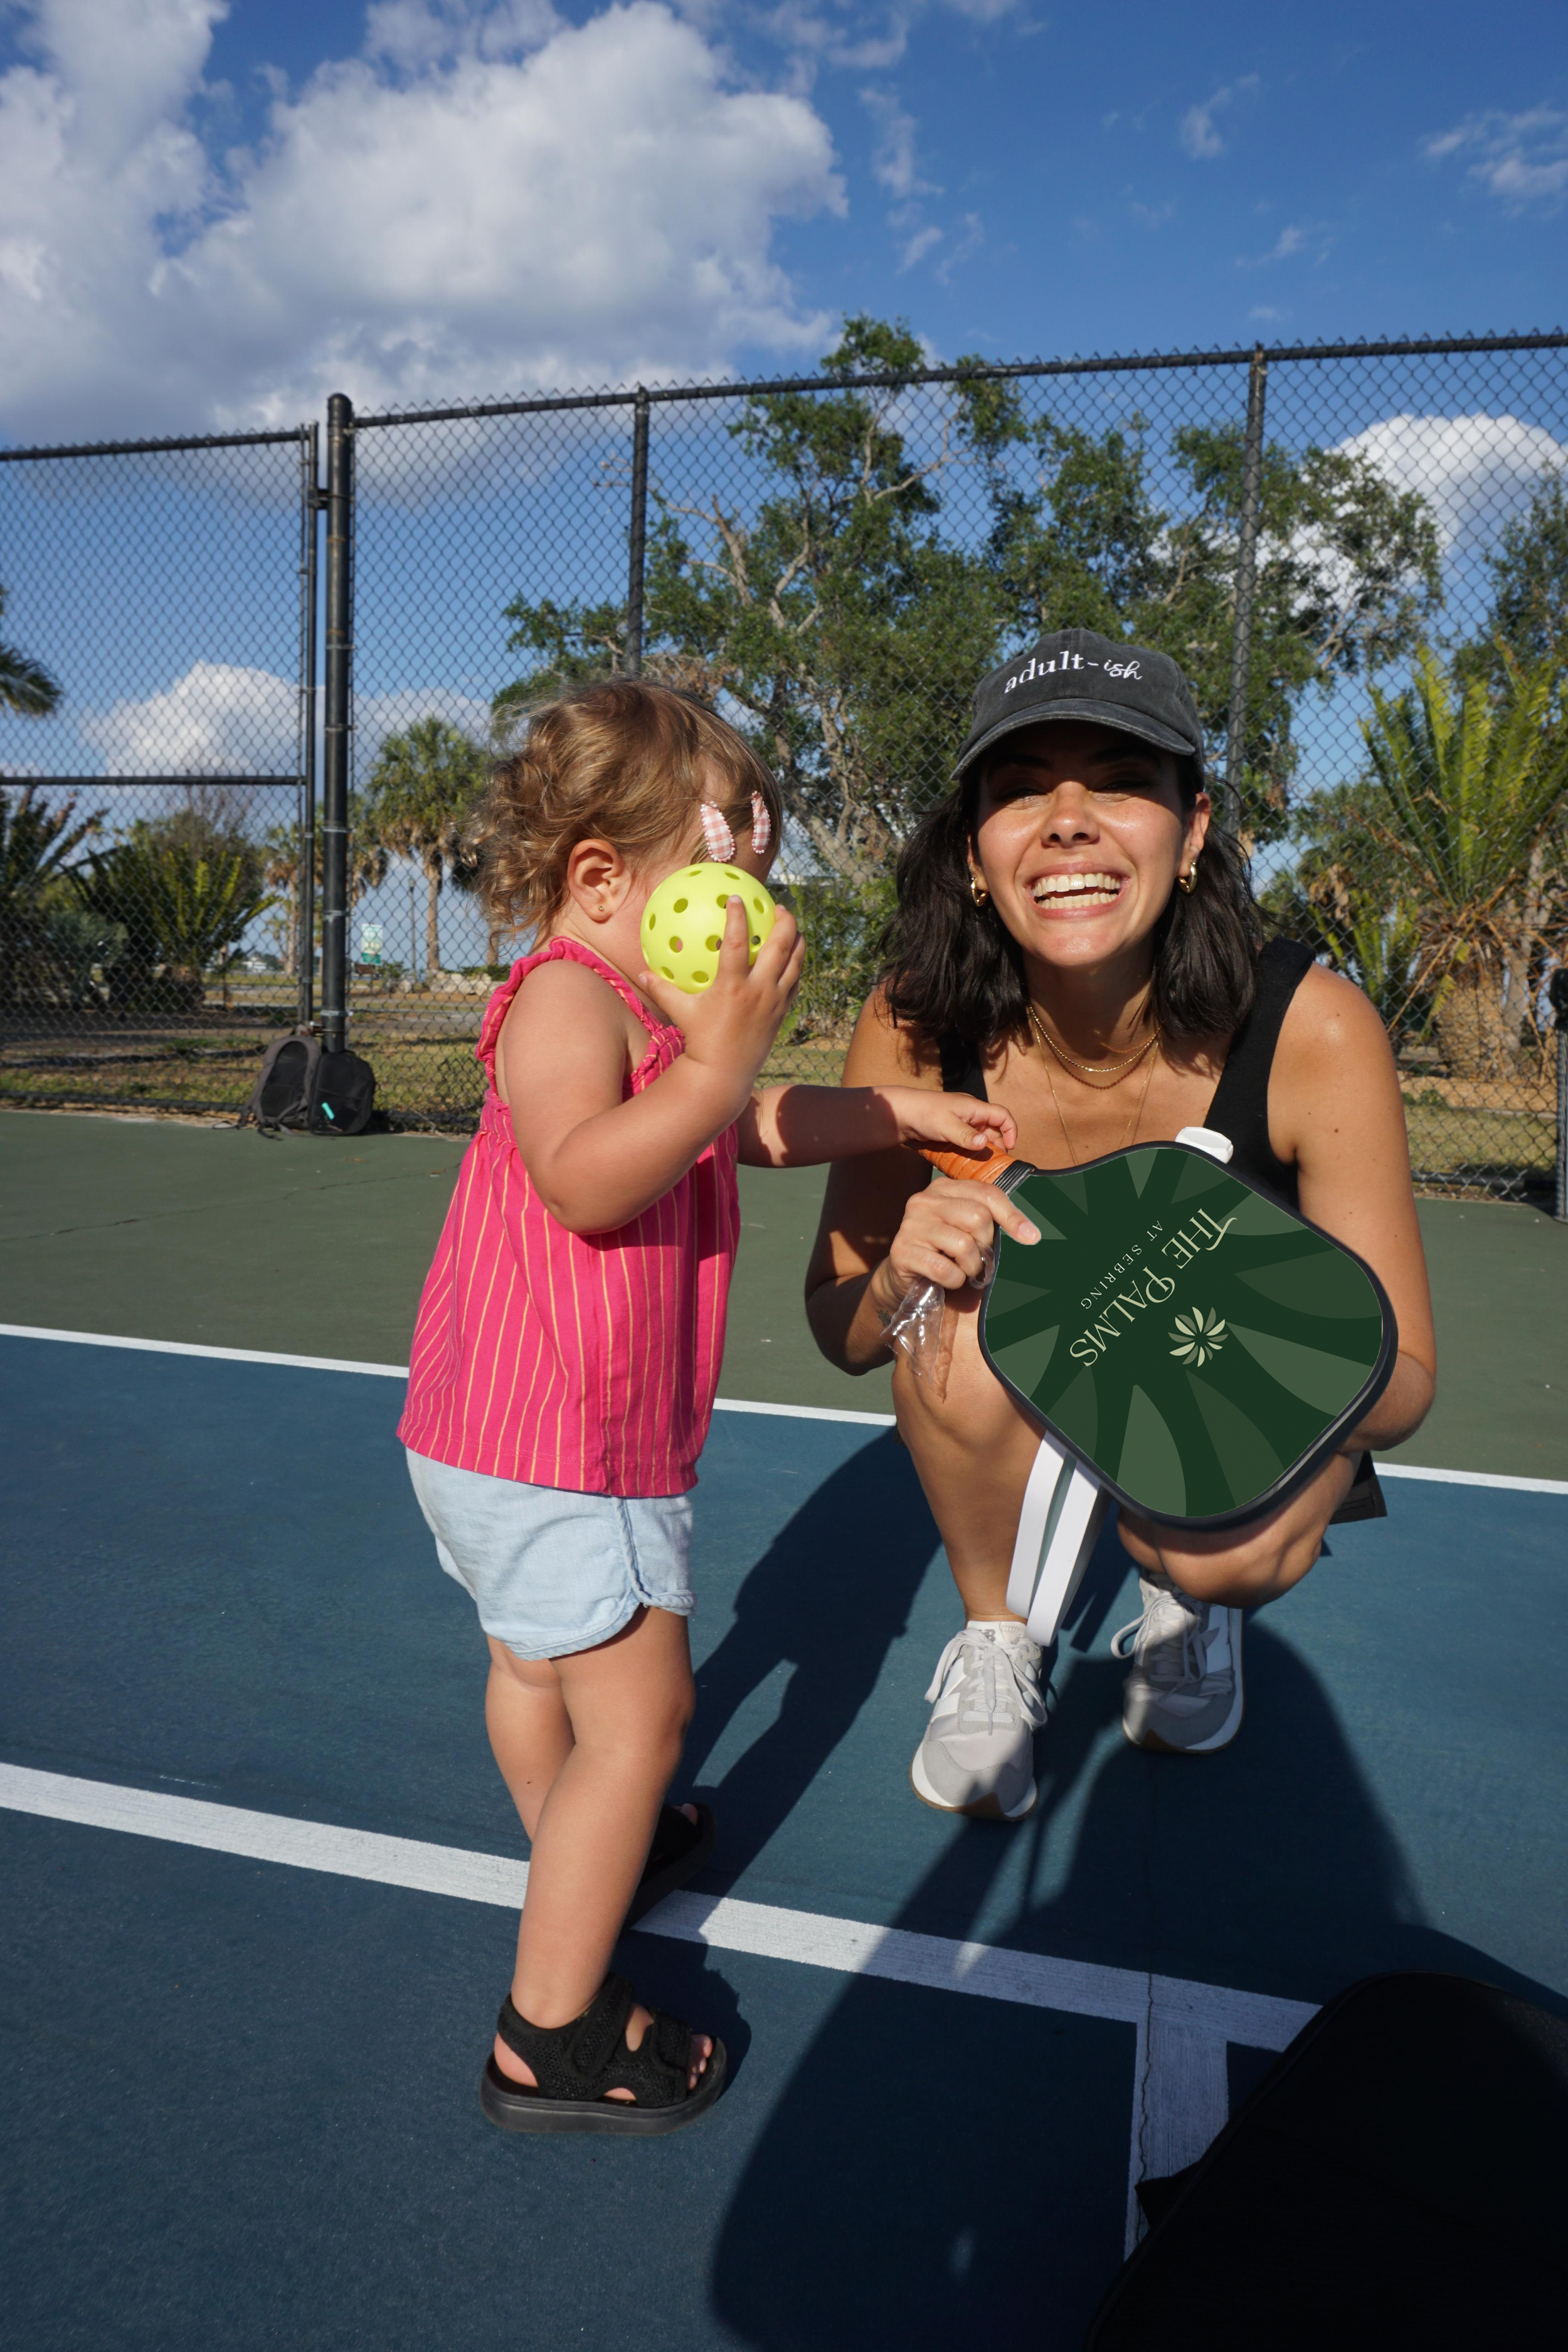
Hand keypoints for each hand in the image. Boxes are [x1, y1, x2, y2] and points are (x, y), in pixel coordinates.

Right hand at [640, 893, 804, 1103]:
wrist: (725, 1074)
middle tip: (777, 907)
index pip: (737, 940)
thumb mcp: (681, 1013)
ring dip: (796, 940)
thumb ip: (662, 990)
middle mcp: (759, 989)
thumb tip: (642, 973)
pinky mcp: (783, 1012)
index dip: (737, 915)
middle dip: (783, 920)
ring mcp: (775, 1000)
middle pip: (780, 944)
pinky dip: (795, 966)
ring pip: (795, 961)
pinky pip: (795, 982)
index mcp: (733, 985)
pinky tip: (790, 959)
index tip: (735, 897)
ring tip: (791, 927)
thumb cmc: (700, 1042)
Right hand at [873, 1174, 1039, 1306]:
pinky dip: (954, 1281)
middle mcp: (924, 1200)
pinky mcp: (902, 1251)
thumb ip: (990, 1220)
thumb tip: (1030, 1233)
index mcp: (944, 1188)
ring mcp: (910, 1225)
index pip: (987, 1193)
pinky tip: (947, 1279)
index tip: (1031, 1237)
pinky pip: (944, 1269)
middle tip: (979, 1258)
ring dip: (971, 1267)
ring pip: (963, 1245)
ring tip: (964, 1270)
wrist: (904, 1276)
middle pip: (977, 1217)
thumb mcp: (966, 1229)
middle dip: (985, 1244)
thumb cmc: (943, 1251)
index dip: (1012, 1216)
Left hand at [880, 1088, 1016, 1156]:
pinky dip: (968, 1155)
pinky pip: (966, 1145)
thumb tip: (986, 1144)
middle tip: (994, 1166)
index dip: (1010, 1131)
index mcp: (974, 1108)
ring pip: (979, 1140)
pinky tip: (966, 1167)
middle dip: (996, 1147)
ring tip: (982, 1170)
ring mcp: (960, 1125)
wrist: (899, 1115)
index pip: (1002, 1116)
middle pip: (992, 1131)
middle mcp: (970, 1116)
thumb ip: (966, 1136)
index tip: (1010, 1149)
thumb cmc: (923, 1114)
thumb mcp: (946, 1125)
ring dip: (981, 1153)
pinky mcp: (950, 1134)